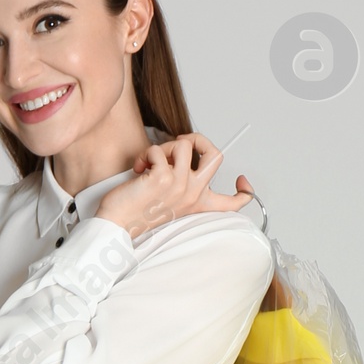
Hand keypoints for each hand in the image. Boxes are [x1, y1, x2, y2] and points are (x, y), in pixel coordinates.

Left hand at [97, 136, 255, 242]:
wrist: (118, 223)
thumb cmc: (138, 210)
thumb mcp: (170, 199)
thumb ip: (184, 182)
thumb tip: (188, 152)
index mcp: (198, 203)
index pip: (234, 203)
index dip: (246, 190)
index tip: (241, 181)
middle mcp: (193, 195)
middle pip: (217, 155)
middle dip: (198, 140)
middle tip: (180, 147)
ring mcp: (180, 186)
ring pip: (185, 145)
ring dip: (165, 146)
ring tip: (152, 161)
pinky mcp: (163, 178)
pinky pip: (159, 149)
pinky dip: (146, 154)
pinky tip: (139, 168)